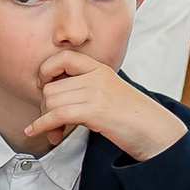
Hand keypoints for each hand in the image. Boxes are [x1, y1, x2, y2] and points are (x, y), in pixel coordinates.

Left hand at [26, 49, 186, 159]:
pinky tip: (33, 132)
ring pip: (51, 101)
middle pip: (51, 87)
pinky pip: (57, 115)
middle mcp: (96, 77)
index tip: (43, 86)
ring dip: (45, 120)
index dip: (46, 70)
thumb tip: (51, 99)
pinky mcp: (95, 111)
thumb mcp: (108, 93)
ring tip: (54, 133)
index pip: (63, 57)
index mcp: (100, 68)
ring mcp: (96, 92)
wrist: (155, 131)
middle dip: (45, 108)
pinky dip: (41, 125)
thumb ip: (85, 89)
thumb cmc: (132, 117)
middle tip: (50, 123)